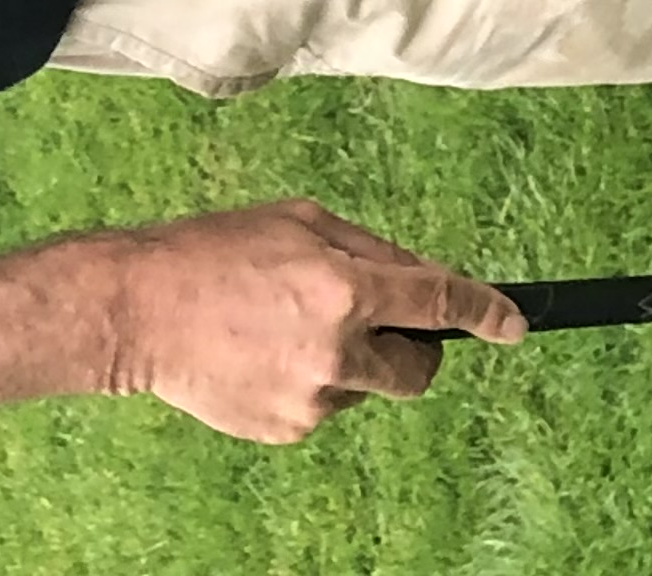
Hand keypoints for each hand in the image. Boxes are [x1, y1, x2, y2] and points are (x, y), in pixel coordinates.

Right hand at [96, 202, 521, 442]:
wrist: (138, 312)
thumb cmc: (212, 251)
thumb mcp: (295, 221)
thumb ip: (367, 249)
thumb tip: (418, 276)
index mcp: (344, 289)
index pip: (438, 302)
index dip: (486, 311)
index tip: (513, 324)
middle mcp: (338, 351)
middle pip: (419, 367)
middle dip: (412, 346)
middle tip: (373, 323)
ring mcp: (314, 399)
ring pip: (366, 387)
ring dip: (348, 362)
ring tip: (283, 331)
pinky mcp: (289, 429)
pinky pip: (324, 406)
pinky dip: (309, 383)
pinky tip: (261, 355)